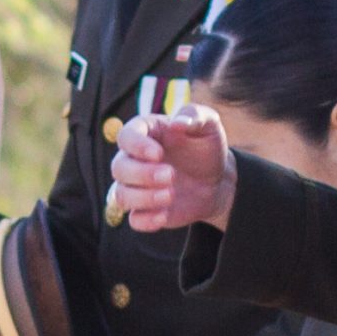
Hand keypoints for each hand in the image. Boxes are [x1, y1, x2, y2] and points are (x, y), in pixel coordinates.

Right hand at [111, 108, 237, 232]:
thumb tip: (178, 122)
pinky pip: (133, 219)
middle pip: (119, 167)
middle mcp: (135, 160)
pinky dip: (146, 220)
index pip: (125, 136)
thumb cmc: (207, 147)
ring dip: (143, 197)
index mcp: (146, 134)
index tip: (158, 154)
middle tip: (171, 175)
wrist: (218, 180)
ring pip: (121, 195)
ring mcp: (137, 186)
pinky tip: (164, 216)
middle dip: (142, 174)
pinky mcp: (145, 209)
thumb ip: (195, 115)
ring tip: (170, 195)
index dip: (136, 146)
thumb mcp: (209, 125)